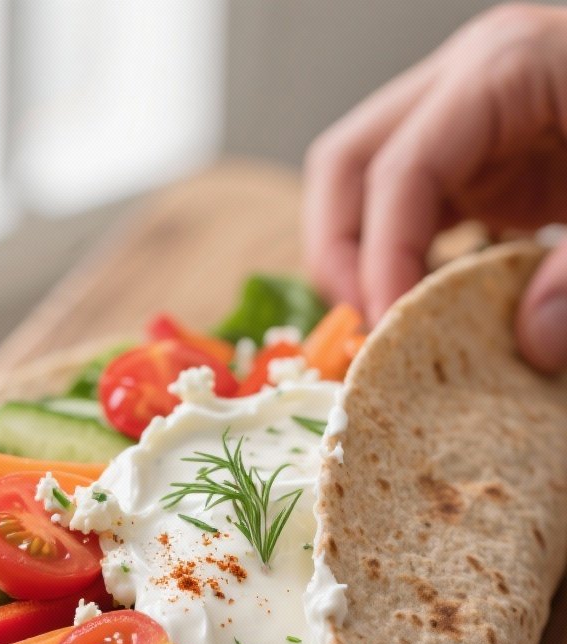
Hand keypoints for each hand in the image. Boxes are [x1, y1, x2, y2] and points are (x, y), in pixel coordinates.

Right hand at [304, 4, 566, 370]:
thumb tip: (532, 340)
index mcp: (510, 70)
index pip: (400, 166)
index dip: (382, 257)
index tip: (392, 337)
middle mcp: (470, 86)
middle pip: (348, 163)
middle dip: (343, 255)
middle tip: (372, 336)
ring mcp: (470, 123)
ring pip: (364, 188)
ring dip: (364, 264)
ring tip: (391, 335)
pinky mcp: (485, 161)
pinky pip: (411, 211)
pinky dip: (407, 264)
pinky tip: (433, 315)